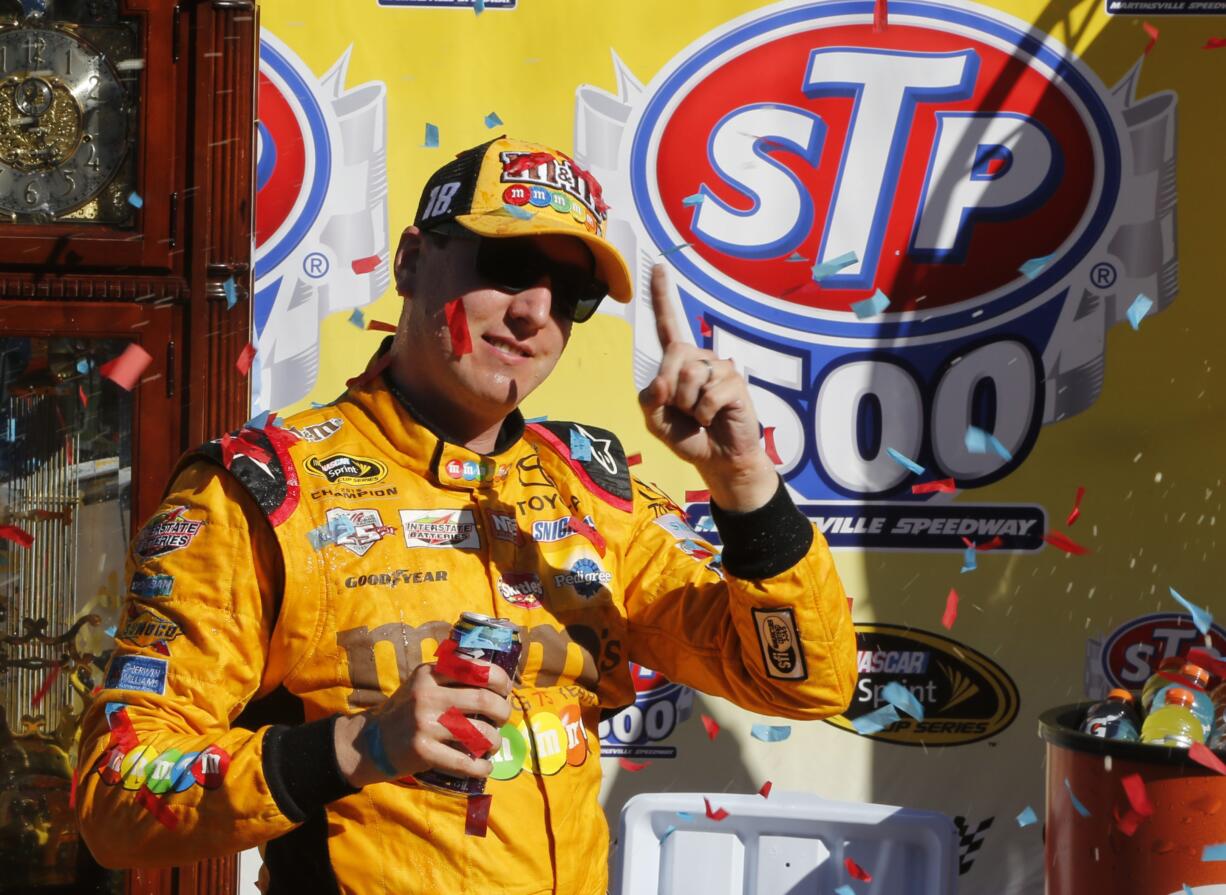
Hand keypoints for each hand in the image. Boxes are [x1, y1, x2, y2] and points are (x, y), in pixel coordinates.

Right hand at [334, 655, 512, 787]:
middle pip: (484, 701)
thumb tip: (498, 680)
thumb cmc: (407, 710)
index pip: (476, 669)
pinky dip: (481, 767)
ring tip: (493, 744)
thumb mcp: (422, 683)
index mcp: (429, 674)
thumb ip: (451, 676)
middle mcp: (427, 696)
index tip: (505, 690)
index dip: (500, 680)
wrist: (372, 741)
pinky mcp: (423, 752)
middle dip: (503, 711)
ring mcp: (425, 725)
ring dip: (495, 741)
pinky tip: (484, 767)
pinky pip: (465, 762)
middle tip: (503, 718)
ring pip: (479, 732)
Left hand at [638, 264, 777, 510]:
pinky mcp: (736, 382)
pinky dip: (704, 413)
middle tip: (684, 411)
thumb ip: (650, 399)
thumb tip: (664, 380)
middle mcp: (699, 358)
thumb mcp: (655, 421)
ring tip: (700, 416)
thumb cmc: (688, 436)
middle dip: (672, 389)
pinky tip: (713, 418)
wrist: (717, 460)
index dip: (662, 296)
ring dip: (688, 406)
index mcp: (678, 362)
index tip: (658, 266)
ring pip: (690, 377)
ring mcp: (720, 367)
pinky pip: (709, 394)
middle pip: (674, 355)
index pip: (668, 325)